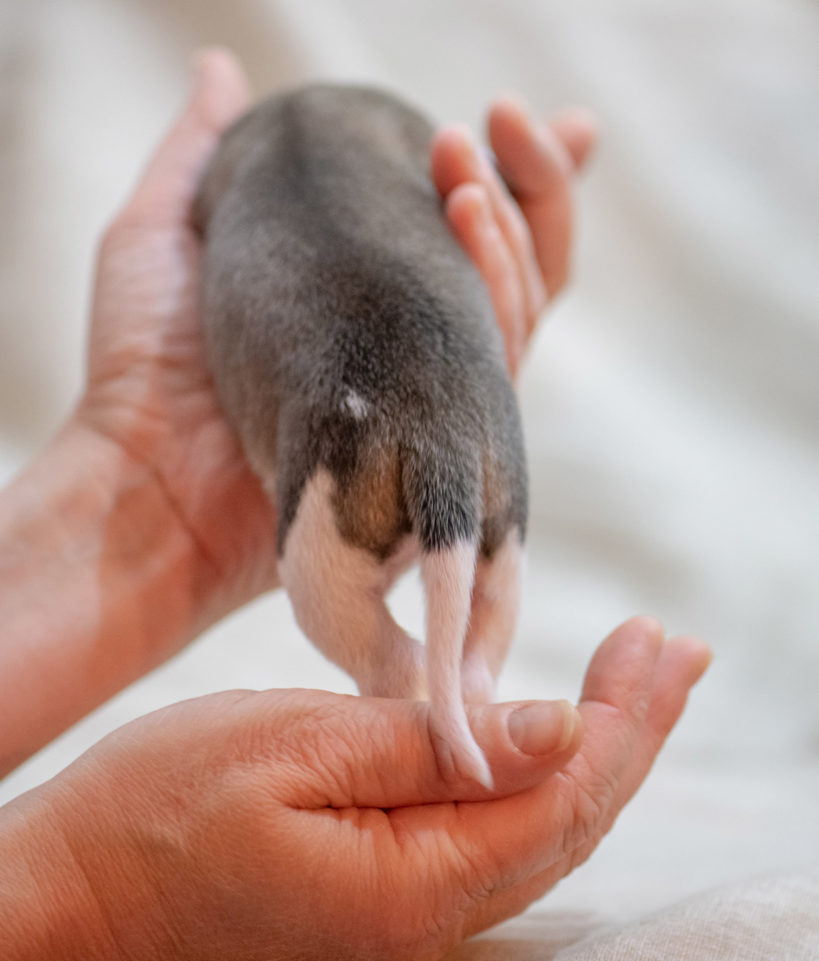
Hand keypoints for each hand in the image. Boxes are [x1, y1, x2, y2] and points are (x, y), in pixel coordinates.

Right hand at [0, 618, 708, 960]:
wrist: (75, 890)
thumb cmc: (162, 808)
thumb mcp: (296, 747)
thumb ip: (433, 745)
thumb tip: (561, 729)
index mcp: (410, 883)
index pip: (562, 799)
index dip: (623, 719)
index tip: (657, 643)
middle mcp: (425, 913)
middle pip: (567, 818)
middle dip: (631, 728)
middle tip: (675, 651)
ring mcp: (405, 909)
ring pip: (536, 828)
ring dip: (594, 750)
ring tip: (637, 681)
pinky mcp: (381, 889)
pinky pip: (489, 835)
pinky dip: (536, 775)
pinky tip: (554, 735)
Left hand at [77, 49, 593, 619]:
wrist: (147, 476)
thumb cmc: (140, 365)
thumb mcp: (159, 234)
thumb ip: (201, 152)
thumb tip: (220, 70)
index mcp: (366, 301)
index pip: (466, 235)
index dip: (516, 178)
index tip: (531, 115)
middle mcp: (411, 348)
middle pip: (521, 270)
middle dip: (533, 187)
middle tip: (504, 116)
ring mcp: (428, 395)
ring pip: (520, 306)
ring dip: (510, 224)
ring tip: (463, 156)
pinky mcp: (439, 438)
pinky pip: (500, 359)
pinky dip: (500, 286)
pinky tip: (467, 218)